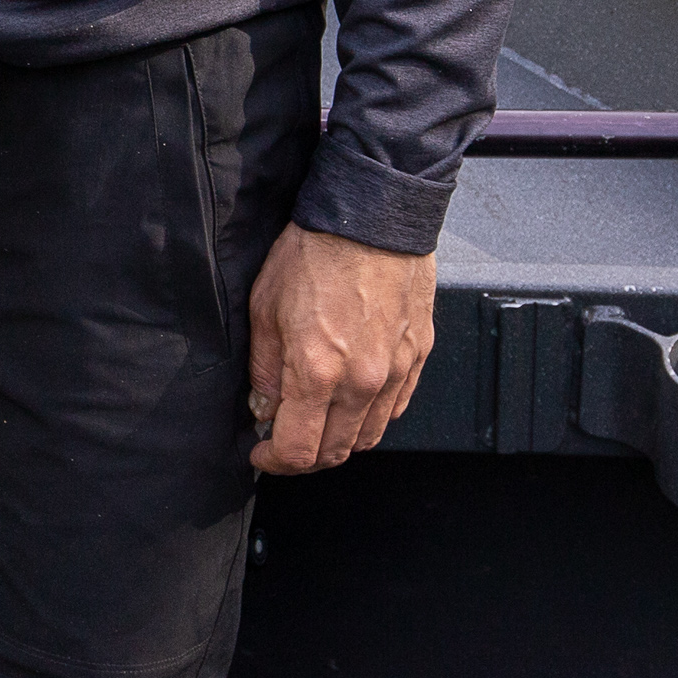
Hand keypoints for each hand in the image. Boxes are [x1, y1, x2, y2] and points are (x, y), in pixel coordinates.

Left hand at [246, 221, 435, 474]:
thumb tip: (264, 406)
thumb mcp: (265, 305)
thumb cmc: (314, 252)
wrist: (371, 216)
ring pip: (368, 437)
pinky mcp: (416, 358)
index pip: (298, 449)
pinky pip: (394, 409)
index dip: (274, 461)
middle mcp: (362, 382)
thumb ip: (265, 366)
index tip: (261, 454)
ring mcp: (395, 372)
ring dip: (340, 441)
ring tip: (317, 422)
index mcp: (318, 372)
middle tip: (285, 441)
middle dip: (305, 457)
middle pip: (336, 452)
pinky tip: (351, 400)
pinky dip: (370, 417)